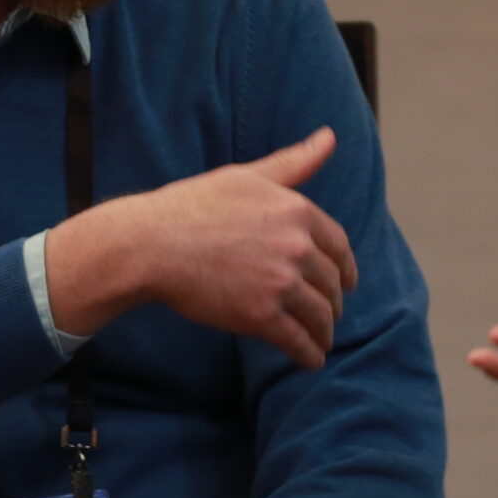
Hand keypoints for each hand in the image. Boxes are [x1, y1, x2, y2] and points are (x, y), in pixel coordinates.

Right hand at [49, 127, 357, 367]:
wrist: (151, 244)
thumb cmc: (193, 205)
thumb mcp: (247, 176)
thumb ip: (293, 164)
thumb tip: (329, 137)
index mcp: (297, 211)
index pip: (338, 246)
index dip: (346, 269)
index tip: (347, 283)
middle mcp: (297, 246)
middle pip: (331, 283)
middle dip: (333, 302)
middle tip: (329, 314)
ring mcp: (280, 283)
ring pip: (319, 315)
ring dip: (324, 332)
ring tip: (322, 341)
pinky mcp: (261, 316)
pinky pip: (298, 341)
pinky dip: (309, 354)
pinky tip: (311, 360)